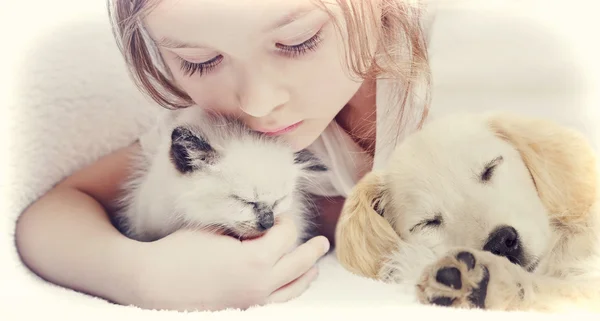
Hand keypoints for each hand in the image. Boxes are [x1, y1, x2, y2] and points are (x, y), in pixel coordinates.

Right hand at [132, 215, 329, 310]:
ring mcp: (253, 302)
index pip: (286, 236)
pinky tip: (291, 287)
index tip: (280, 214)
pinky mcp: (244, 311)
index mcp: (255, 261)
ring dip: (306, 274)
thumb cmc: (180, 252)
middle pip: (299, 263)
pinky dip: (289, 293)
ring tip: (314, 267)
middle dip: (311, 249)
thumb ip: (245, 226)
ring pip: (293, 289)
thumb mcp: (216, 229)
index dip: (285, 220)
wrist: (153, 283)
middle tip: (322, 241)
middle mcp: (260, 285)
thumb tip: (264, 222)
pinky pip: (277, 303)